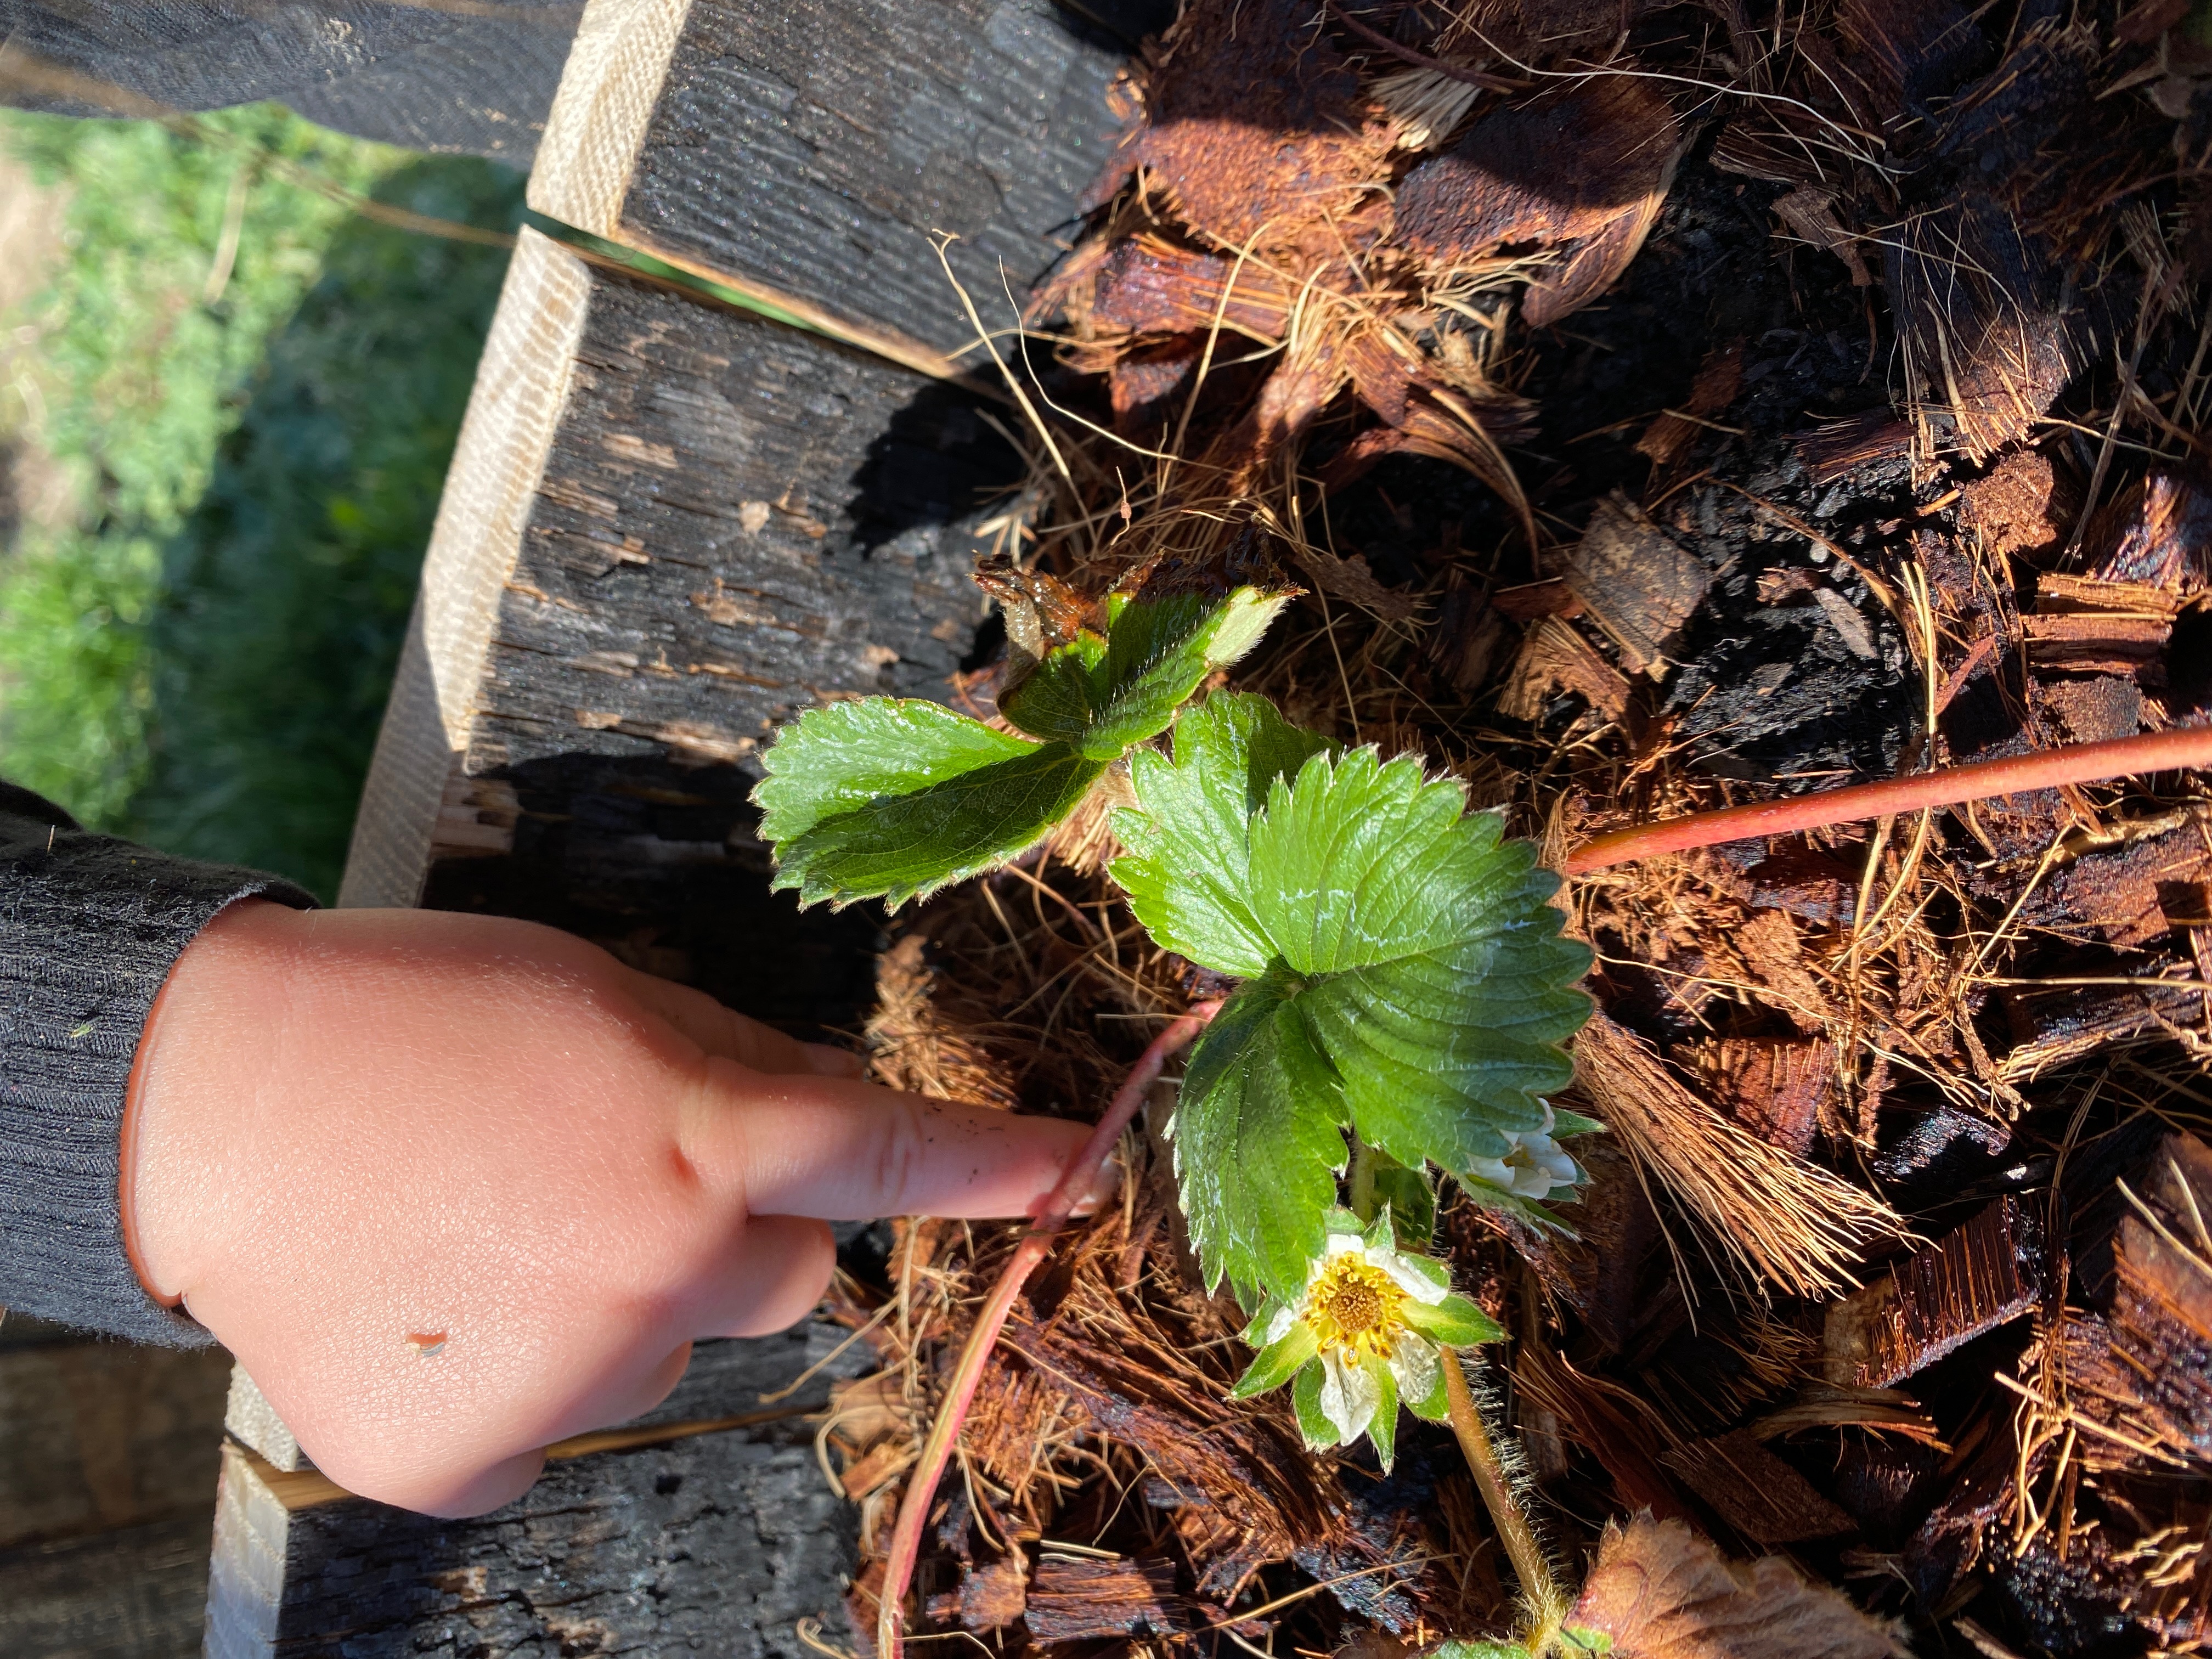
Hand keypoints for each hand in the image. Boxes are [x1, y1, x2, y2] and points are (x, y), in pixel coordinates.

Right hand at [121, 900, 1090, 1515]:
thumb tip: (828, 1125)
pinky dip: (514, 1379)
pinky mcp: (471, 1465)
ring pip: (666, 1349)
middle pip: (784, 1278)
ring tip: (492, 1221)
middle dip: (728, 1230)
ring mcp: (569, 1383)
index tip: (1084, 1176)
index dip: (1003, 1168)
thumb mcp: (604, 997)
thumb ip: (735, 1068)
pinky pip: (554, 1431)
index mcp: (700, 1138)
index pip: (891, 1160)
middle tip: (599, 1171)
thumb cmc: (420, 1016)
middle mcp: (660, 1275)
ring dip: (614, 1298)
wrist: (209, 1101)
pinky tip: (438, 1301)